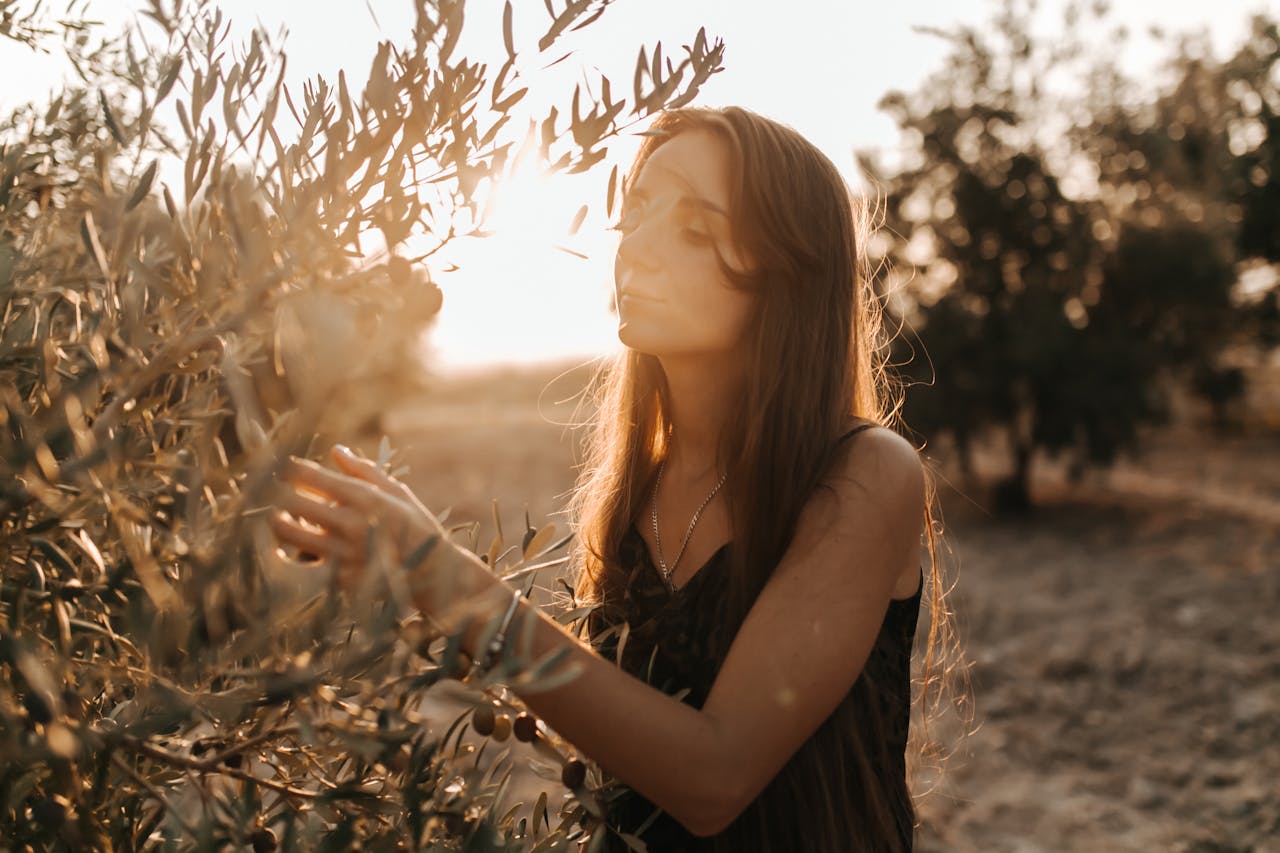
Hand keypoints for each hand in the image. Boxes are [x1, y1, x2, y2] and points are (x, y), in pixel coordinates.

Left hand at [270, 445, 444, 593]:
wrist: (436, 574)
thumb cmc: (417, 527)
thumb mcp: (398, 493)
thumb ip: (364, 471)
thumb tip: (336, 450)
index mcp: (364, 497)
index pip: (309, 475)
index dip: (287, 469)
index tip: (281, 469)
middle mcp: (351, 523)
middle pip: (290, 502)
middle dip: (273, 494)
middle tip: (267, 493)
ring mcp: (344, 553)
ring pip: (288, 534)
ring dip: (277, 524)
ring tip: (279, 520)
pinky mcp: (340, 579)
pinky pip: (300, 567)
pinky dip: (286, 559)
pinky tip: (283, 553)